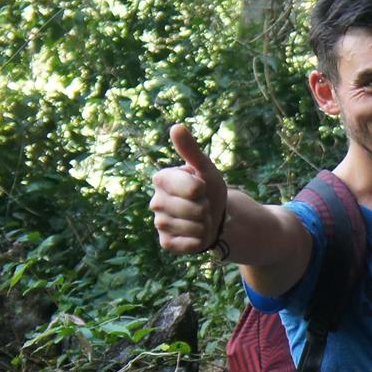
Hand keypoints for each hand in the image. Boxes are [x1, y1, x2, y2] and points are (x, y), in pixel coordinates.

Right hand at [150, 124, 230, 255]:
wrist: (216, 218)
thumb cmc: (208, 189)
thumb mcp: (205, 168)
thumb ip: (191, 150)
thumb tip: (176, 127)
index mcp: (162, 179)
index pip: (192, 189)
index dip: (204, 190)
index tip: (201, 188)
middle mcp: (156, 201)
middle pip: (195, 210)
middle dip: (206, 209)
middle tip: (203, 205)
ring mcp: (159, 223)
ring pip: (193, 227)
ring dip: (205, 225)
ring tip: (200, 219)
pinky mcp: (166, 242)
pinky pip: (187, 244)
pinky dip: (199, 240)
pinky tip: (196, 234)